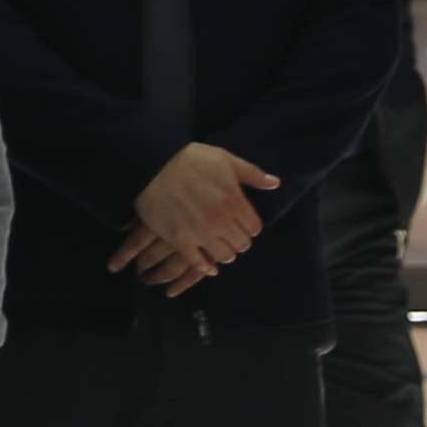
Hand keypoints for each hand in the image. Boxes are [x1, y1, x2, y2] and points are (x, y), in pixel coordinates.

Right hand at [116, 142, 276, 292]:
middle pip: (242, 245)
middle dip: (238, 239)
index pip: (254, 228)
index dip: (249, 226)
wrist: (152, 165)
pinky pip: (199, 263)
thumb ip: (252, 174)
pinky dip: (205, 266)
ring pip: (224, 256)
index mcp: (234, 202)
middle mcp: (220, 221)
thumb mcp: (225, 159)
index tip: (241, 222)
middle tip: (229, 234)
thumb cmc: (190, 159)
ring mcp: (200, 234)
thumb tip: (275, 183)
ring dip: (223, 252)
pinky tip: (207, 265)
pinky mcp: (180, 241)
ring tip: (217, 245)